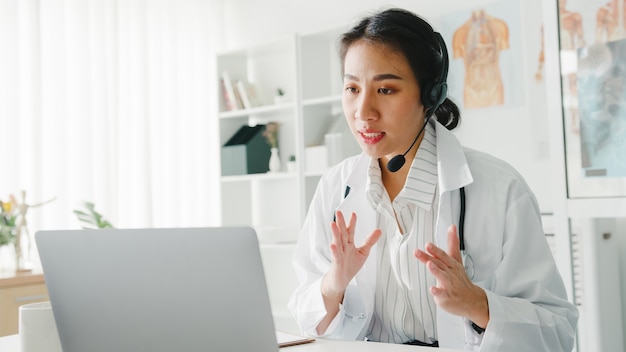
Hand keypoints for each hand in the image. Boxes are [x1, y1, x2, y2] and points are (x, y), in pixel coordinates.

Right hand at [317, 211, 381, 334]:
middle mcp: (343, 247)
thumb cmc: (350, 266)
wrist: (340, 281)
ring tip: (333, 224)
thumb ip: (370, 241)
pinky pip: (335, 256)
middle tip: (338, 212)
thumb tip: (379, 230)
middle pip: (342, 233)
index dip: (352, 223)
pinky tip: (332, 245)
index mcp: (349, 244)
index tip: (353, 214)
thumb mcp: (363, 252)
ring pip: (337, 242)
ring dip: (335, 233)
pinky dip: (334, 250)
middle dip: (340, 223)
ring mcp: (339, 255)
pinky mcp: (336, 264)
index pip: (350, 231)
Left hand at [414, 224, 488, 327]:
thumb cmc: (461, 278)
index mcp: (451, 264)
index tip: (428, 244)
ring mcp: (449, 285)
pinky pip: (442, 294)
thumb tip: (452, 227)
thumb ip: (452, 243)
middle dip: (431, 256)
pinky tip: (432, 289)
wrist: (472, 299)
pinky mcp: (447, 296)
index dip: (435, 250)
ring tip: (429, 264)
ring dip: (436, 270)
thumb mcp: (456, 259)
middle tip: (423, 249)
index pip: (443, 255)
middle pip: (440, 263)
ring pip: (442, 276)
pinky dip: (437, 291)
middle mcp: (450, 273)